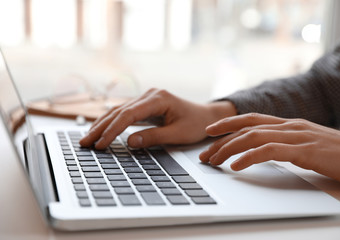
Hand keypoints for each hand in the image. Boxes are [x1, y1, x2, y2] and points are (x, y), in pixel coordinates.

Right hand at [80, 88, 235, 148]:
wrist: (207, 116)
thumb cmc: (196, 124)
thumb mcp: (178, 134)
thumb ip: (154, 137)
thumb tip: (129, 142)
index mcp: (158, 99)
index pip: (128, 114)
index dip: (112, 130)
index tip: (101, 144)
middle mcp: (149, 95)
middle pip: (119, 111)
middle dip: (100, 128)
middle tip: (85, 143)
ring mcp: (146, 98)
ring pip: (118, 111)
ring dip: (102, 125)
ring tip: (87, 138)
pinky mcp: (145, 105)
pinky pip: (124, 113)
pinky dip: (111, 122)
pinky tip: (100, 130)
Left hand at [199, 113, 339, 188]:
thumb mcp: (308, 146)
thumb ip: (287, 144)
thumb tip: (264, 151)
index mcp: (290, 124)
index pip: (252, 119)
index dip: (228, 123)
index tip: (210, 132)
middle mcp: (291, 126)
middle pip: (246, 128)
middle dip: (221, 140)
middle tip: (204, 154)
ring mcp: (298, 136)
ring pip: (254, 137)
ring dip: (229, 149)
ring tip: (214, 161)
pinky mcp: (306, 150)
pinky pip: (271, 151)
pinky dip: (250, 157)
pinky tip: (237, 166)